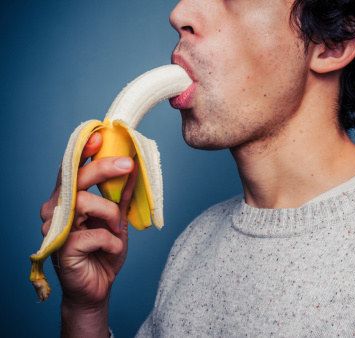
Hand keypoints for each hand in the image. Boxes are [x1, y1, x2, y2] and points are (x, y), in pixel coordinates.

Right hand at [39, 131, 137, 308]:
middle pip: (76, 178)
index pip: (71, 168)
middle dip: (104, 168)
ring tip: (117, 230)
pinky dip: (111, 241)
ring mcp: (56, 229)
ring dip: (111, 215)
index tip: (100, 135)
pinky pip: (94, 234)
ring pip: (85, 203)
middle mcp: (56, 210)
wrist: (97, 287)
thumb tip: (134, 167)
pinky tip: (111, 248)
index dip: (83, 150)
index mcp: (68, 199)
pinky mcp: (62, 248)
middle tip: (129, 164)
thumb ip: (122, 195)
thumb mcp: (118, 218)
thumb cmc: (103, 251)